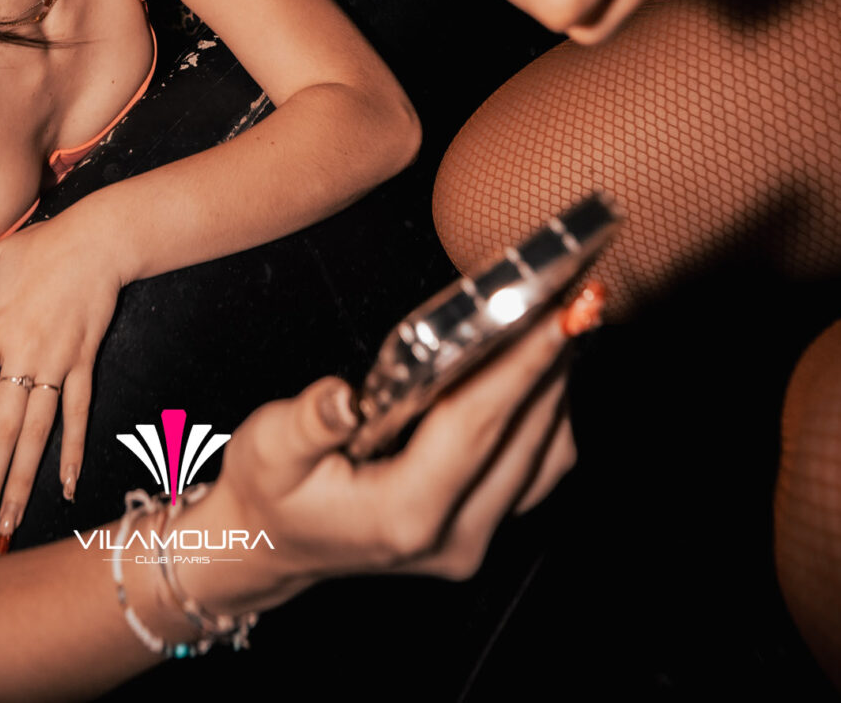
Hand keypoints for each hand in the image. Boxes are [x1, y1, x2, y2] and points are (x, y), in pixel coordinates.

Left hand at [0, 212, 123, 555]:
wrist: (98, 240)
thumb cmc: (37, 249)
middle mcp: (22, 356)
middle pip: (2, 434)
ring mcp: (57, 364)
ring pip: (38, 435)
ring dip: (23, 483)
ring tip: (9, 526)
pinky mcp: (84, 364)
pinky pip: (77, 414)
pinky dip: (73, 450)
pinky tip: (68, 487)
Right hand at [177, 293, 583, 622]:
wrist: (268, 548)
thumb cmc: (270, 493)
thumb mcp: (266, 451)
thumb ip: (304, 423)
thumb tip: (340, 396)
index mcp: (403, 515)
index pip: (476, 428)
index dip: (520, 366)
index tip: (557, 314)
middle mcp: (453, 535)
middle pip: (525, 437)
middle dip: (552, 361)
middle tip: (574, 292)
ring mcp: (474, 537)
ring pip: (546, 454)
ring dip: (556, 384)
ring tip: (564, 316)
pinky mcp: (484, 525)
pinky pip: (538, 466)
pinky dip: (546, 411)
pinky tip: (541, 363)